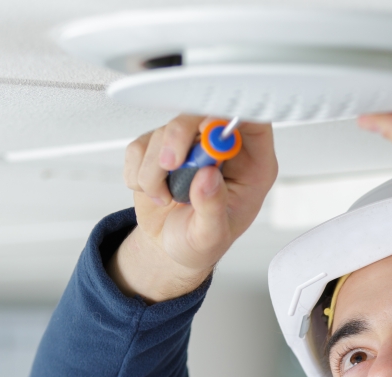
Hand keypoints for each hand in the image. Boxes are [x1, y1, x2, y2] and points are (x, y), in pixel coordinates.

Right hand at [109, 115, 277, 301]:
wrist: (171, 248)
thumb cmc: (201, 241)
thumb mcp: (212, 236)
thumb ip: (213, 208)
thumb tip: (208, 176)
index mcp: (251, 165)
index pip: (254, 121)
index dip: (233, 115)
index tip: (209, 128)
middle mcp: (222, 149)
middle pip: (201, 114)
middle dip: (179, 136)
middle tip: (171, 165)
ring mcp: (190, 144)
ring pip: (164, 131)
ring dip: (155, 169)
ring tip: (165, 197)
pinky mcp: (160, 147)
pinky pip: (140, 146)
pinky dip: (138, 173)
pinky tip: (152, 192)